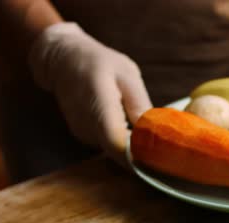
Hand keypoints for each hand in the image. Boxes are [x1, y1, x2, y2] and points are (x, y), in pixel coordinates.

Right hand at [29, 22, 151, 164]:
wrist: (64, 61)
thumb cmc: (99, 63)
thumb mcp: (127, 75)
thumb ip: (139, 103)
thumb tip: (154, 129)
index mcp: (100, 108)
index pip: (118, 145)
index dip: (139, 154)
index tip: (159, 155)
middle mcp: (89, 127)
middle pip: (119, 153)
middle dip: (142, 153)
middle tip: (164, 147)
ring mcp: (84, 134)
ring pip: (115, 151)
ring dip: (133, 146)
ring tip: (150, 133)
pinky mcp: (85, 136)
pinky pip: (109, 144)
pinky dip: (123, 140)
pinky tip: (132, 128)